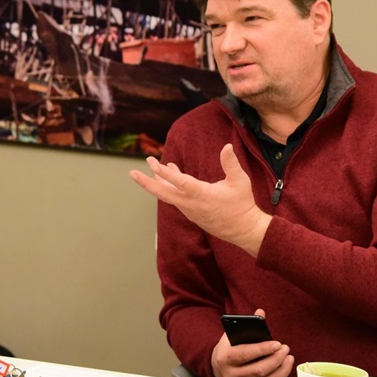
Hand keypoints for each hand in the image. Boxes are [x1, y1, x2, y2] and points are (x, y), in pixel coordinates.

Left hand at [129, 144, 270, 255]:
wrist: (243, 230)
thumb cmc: (242, 204)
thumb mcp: (240, 181)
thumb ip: (231, 164)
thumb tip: (226, 146)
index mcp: (203, 195)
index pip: (180, 183)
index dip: (165, 173)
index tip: (153, 163)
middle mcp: (192, 204)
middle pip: (163, 194)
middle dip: (146, 182)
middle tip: (132, 172)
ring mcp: (190, 211)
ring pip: (169, 195)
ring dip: (159, 181)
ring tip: (153, 165)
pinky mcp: (191, 214)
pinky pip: (175, 198)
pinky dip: (170, 187)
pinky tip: (170, 175)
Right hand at [211, 309, 293, 376]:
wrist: (217, 368)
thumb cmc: (227, 349)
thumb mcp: (230, 336)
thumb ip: (246, 325)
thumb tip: (260, 312)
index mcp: (225, 357)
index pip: (245, 354)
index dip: (262, 349)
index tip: (277, 344)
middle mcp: (231, 374)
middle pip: (257, 370)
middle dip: (275, 359)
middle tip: (285, 348)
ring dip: (280, 368)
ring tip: (288, 356)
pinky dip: (279, 376)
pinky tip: (285, 366)